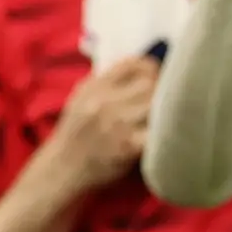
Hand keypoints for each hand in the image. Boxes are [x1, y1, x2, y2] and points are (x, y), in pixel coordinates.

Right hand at [40, 54, 161, 193]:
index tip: (157, 77)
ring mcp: (117, 124)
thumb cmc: (78, 131)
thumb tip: (145, 68)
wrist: (63, 166)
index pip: (132, 64)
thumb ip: (109, 82)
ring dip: (166, 110)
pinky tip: (167, 133)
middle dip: (162, 90)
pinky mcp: (129, 147)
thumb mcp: (83, 97)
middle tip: (167, 100)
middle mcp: (104, 102)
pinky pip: (158, 131)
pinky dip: (165, 131)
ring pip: (157, 105)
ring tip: (167, 116)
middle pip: (150, 84)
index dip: (151, 68)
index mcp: (94, 87)